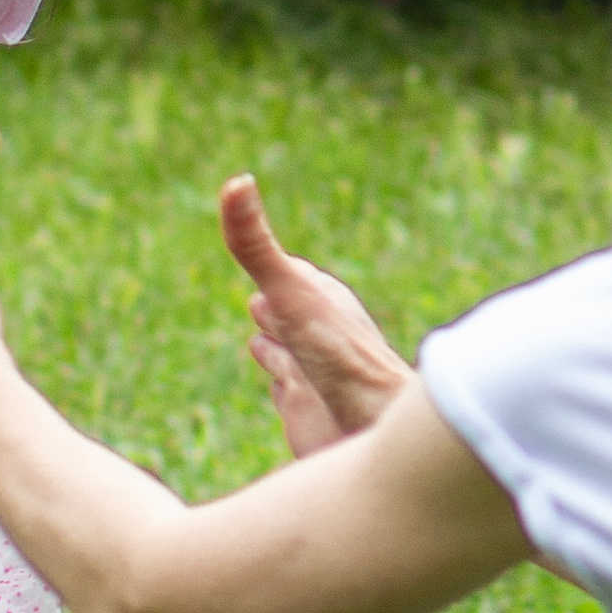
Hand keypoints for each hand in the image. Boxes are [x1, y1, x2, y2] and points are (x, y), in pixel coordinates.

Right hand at [220, 173, 409, 456]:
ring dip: (274, 344)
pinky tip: (283, 387)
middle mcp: (318, 336)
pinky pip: (289, 394)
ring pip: (287, 352)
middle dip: (273, 302)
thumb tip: (236, 181)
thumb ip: (256, 244)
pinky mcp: (305, 412)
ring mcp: (311, 374)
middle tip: (259, 294)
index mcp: (321, 301)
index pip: (293, 275)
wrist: (375, 430)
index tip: (261, 250)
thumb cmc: (339, 357)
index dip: (275, 267)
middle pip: (290, 312)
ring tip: (261, 336)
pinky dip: (280, 384)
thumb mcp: (291, 291)